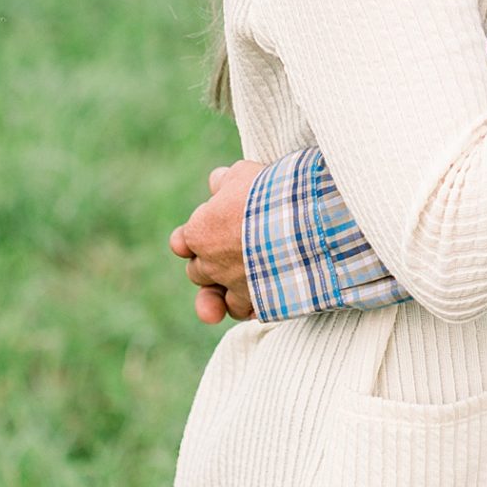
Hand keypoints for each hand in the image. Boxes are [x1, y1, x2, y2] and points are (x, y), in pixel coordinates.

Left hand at [170, 160, 263, 325]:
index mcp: (200, 233)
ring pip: (221, 302)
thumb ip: (225, 182)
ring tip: (247, 283)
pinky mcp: (260, 302)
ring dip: (229, 295)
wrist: (304, 219)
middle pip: (198, 273)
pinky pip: (251, 312)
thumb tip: (217, 182)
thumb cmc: (270, 192)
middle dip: (211, 266)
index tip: (210, 232)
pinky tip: (268, 294)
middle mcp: (211, 265)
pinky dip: (256, 306)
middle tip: (236, 251)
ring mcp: (235, 287)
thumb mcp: (243, 174)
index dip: (193, 239)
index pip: (182, 242)